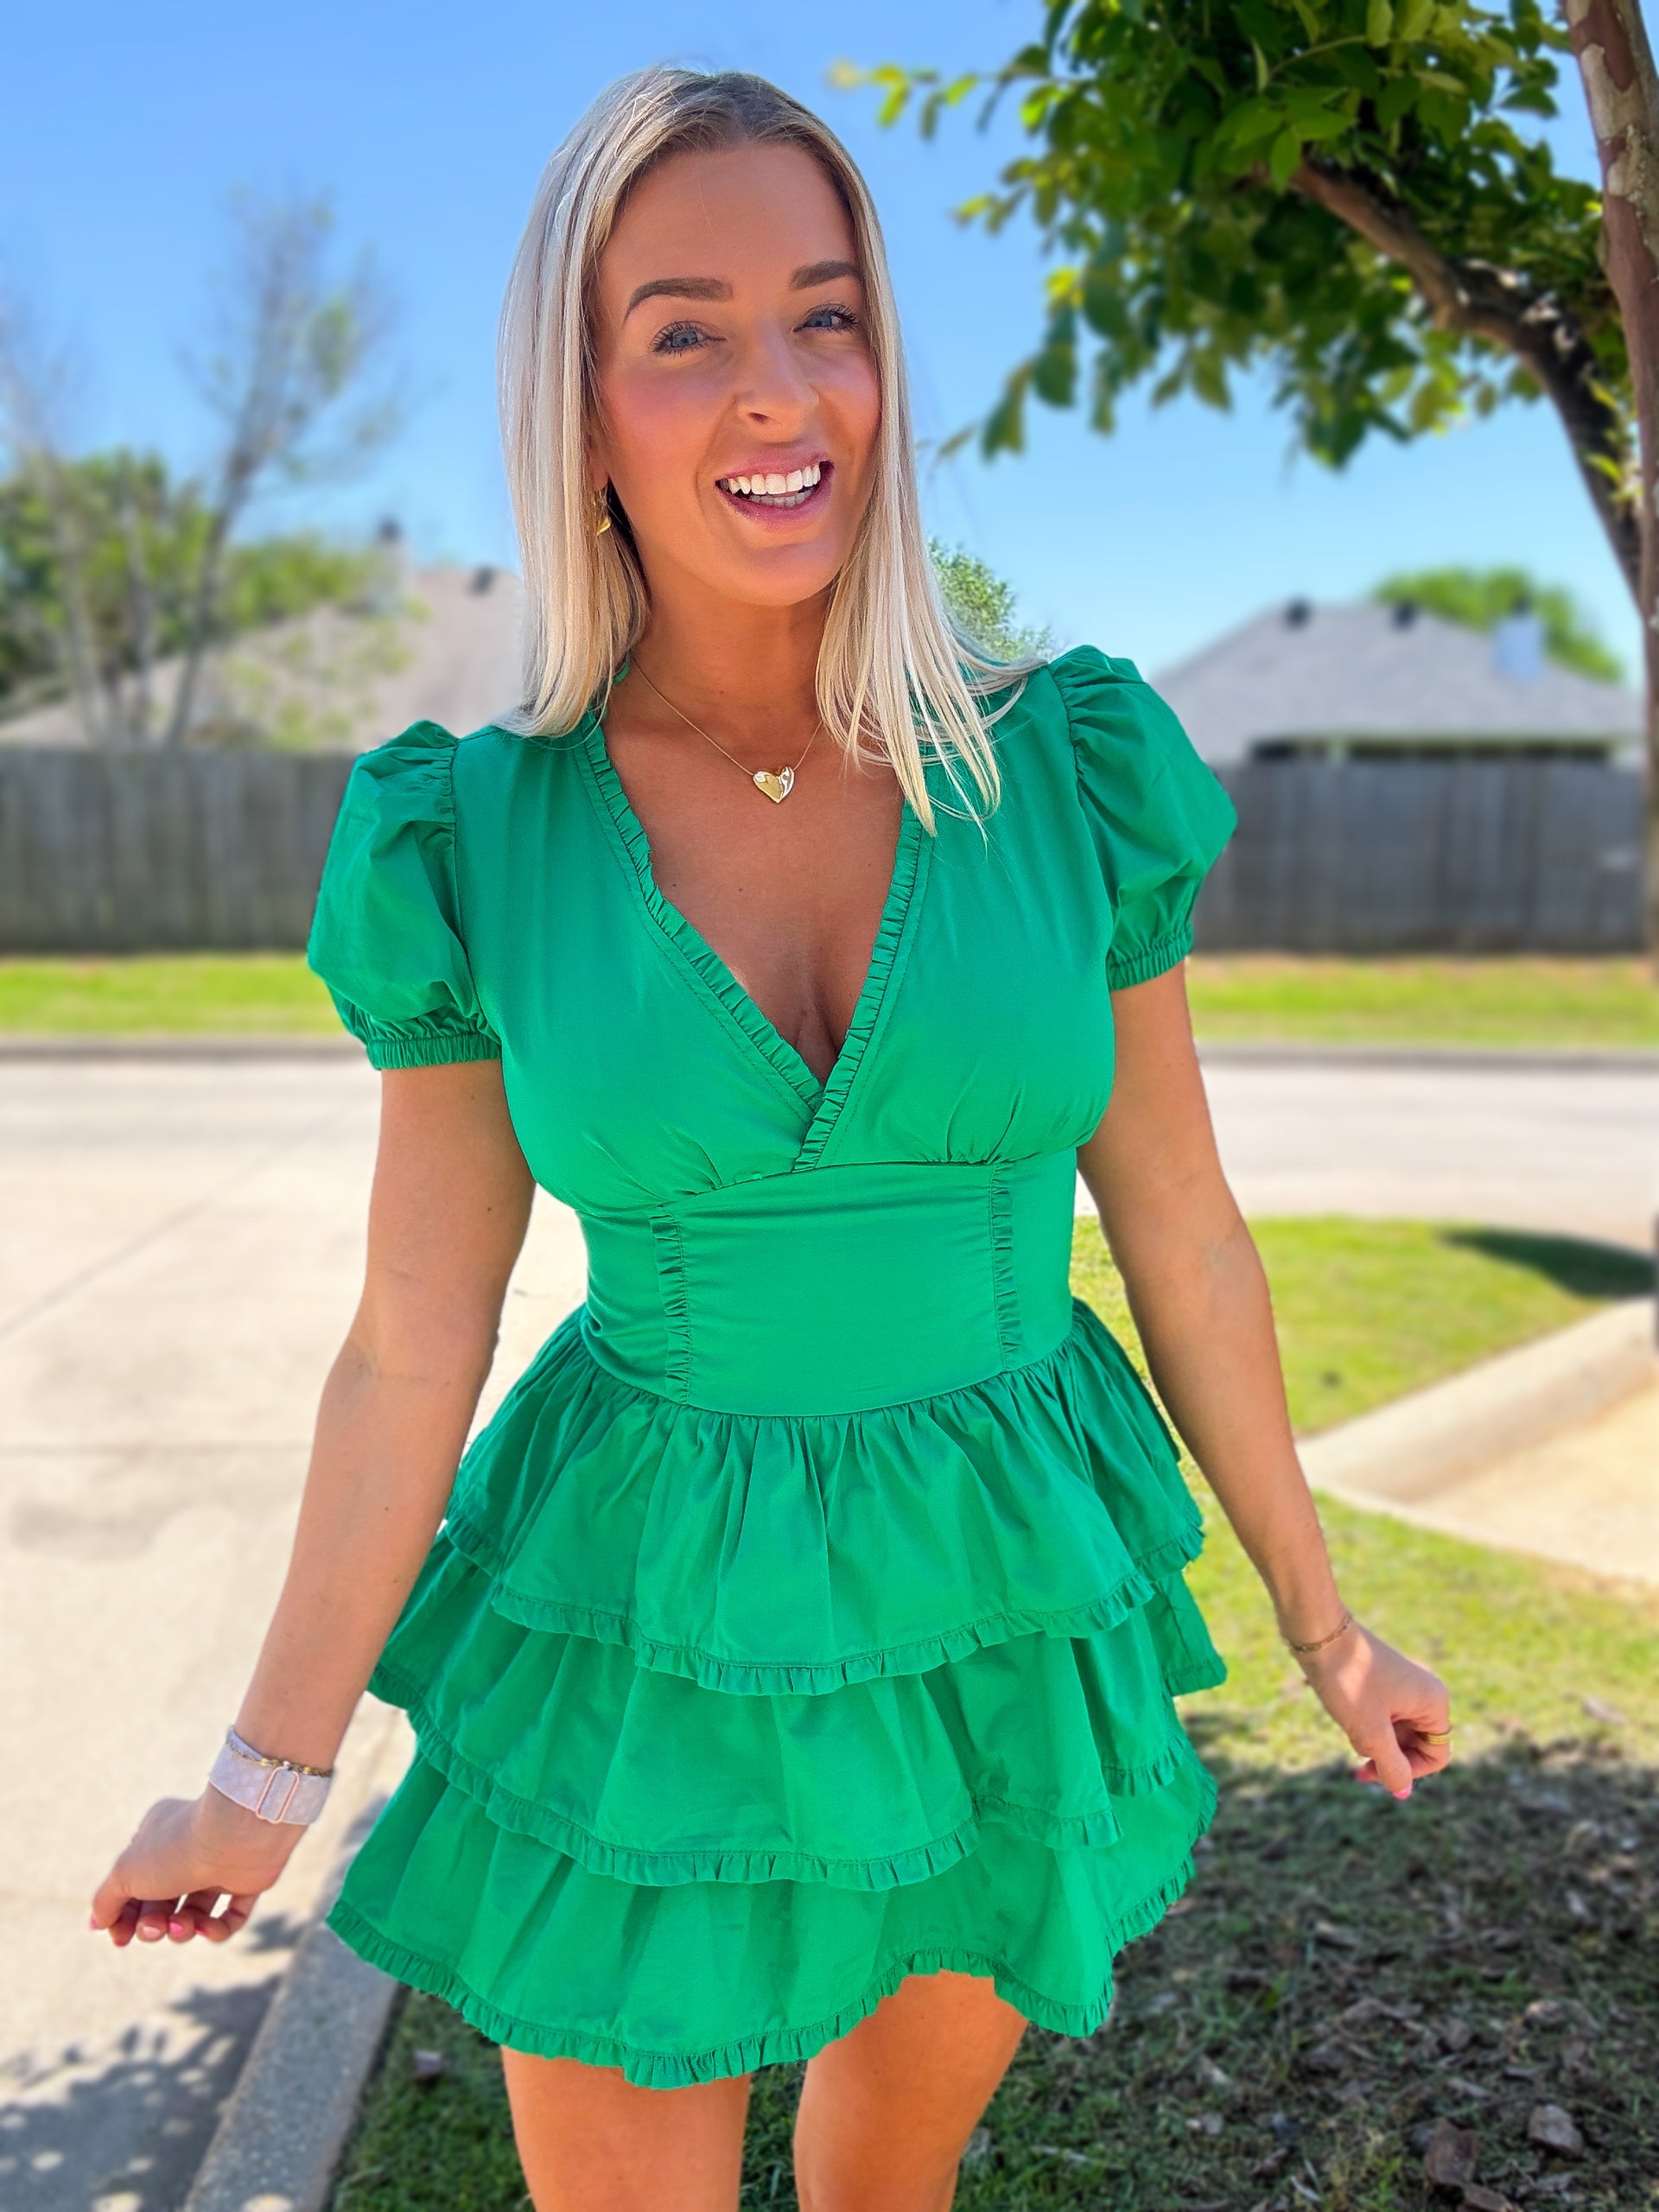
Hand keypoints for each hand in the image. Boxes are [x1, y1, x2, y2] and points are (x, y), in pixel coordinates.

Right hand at [89, 1786, 303, 1946]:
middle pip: (161, 1905)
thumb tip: (97, 1924)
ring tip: (184, 1927)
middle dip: (153, 1925)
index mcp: (155, 1838)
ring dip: (183, 1930)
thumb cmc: (176, 1849)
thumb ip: (106, 1900)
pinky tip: (206, 1928)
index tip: (119, 1939)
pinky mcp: (245, 1882)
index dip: (122, 1917)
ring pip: (193, 1915)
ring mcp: (217, 1867)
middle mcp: (186, 1851)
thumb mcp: (125, 1873)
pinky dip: (216, 1930)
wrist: (237, 1834)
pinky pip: (229, 1918)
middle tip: (155, 1929)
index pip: (132, 1885)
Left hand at [1295, 1620, 1450, 1799]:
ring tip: (1350, 1723)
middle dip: (1386, 1755)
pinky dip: (1366, 1725)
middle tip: (1357, 1758)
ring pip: (1395, 1734)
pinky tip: (1346, 1714)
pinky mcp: (1384, 1683)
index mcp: (1434, 1703)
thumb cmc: (1348, 1682)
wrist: (1319, 1634)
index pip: (1435, 1756)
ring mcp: (1405, 1687)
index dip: (1408, 1772)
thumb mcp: (1371, 1734)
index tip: (1374, 1770)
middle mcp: (1426, 1694)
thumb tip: (1403, 1792)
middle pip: (1415, 1746)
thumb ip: (1392, 1767)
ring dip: (1372, 1741)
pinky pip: (1382, 1718)